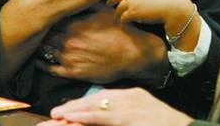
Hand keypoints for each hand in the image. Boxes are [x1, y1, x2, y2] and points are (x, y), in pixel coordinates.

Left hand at [40, 7, 167, 83]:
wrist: (132, 54)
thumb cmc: (120, 31)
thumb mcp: (105, 11)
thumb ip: (89, 1)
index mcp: (74, 25)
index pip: (51, 19)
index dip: (48, 17)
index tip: (44, 14)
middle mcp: (68, 41)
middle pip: (46, 34)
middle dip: (43, 30)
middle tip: (38, 26)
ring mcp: (70, 58)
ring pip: (46, 51)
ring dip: (41, 46)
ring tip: (36, 41)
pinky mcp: (73, 72)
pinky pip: (51, 69)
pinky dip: (42, 64)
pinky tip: (38, 60)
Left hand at [40, 88, 192, 125]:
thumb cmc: (166, 125)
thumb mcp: (145, 115)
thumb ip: (127, 114)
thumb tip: (105, 115)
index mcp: (134, 96)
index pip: (102, 97)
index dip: (82, 104)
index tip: (64, 111)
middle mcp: (133, 98)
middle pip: (97, 100)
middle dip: (74, 107)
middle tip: (53, 114)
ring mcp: (134, 107)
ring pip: (99, 108)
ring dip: (77, 112)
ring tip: (58, 116)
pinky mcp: (135, 118)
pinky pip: (108, 118)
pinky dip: (90, 117)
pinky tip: (75, 118)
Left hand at [107, 0, 191, 28]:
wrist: (174, 6)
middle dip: (112, 0)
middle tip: (110, 4)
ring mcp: (130, 2)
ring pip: (117, 8)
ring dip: (117, 13)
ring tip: (117, 17)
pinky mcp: (132, 13)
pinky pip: (122, 18)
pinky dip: (123, 21)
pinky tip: (125, 23)